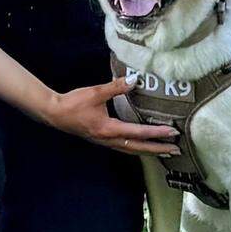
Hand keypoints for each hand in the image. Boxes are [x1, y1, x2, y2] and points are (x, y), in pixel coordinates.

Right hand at [42, 77, 180, 155]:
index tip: (173, 132)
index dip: (156, 133)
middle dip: (158, 150)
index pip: (138, 133)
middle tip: (176, 150)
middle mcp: (109, 140)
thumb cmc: (74, 103)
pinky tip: (142, 146)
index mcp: (109, 129)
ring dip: (149, 151)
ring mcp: (105, 142)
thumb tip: (135, 79)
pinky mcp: (102, 140)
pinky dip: (137, 148)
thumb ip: (116, 87)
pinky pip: (124, 147)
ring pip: (132, 150)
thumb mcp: (95, 92)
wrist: (54, 113)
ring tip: (164, 151)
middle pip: (138, 148)